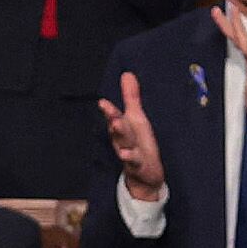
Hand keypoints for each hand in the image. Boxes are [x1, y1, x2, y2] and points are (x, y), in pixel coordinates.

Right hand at [98, 69, 165, 195]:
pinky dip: (130, 158)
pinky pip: (134, 162)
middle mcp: (123, 139)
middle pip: (117, 128)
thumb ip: (131, 97)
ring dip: (119, 134)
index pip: (115, 116)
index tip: (102, 102)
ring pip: (124, 143)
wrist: (144, 174)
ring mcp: (129, 153)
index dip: (109, 110)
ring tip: (115, 125)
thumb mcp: (136, 118)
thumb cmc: (138, 142)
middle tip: (107, 109)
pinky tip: (127, 155)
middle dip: (112, 118)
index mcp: (122, 127)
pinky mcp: (138, 165)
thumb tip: (127, 73)